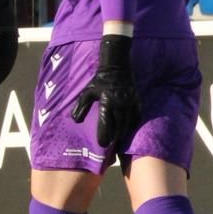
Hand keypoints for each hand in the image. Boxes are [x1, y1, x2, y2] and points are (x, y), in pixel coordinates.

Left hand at [70, 34, 140, 151]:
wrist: (117, 67)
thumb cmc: (99, 81)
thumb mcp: (87, 92)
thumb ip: (81, 107)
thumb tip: (75, 121)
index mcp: (107, 102)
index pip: (106, 123)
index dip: (104, 135)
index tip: (102, 144)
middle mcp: (120, 104)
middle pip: (118, 126)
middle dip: (114, 138)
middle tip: (109, 147)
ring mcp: (130, 103)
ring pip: (128, 123)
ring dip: (122, 133)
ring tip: (117, 141)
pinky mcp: (137, 101)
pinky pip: (137, 117)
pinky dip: (133, 125)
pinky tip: (128, 131)